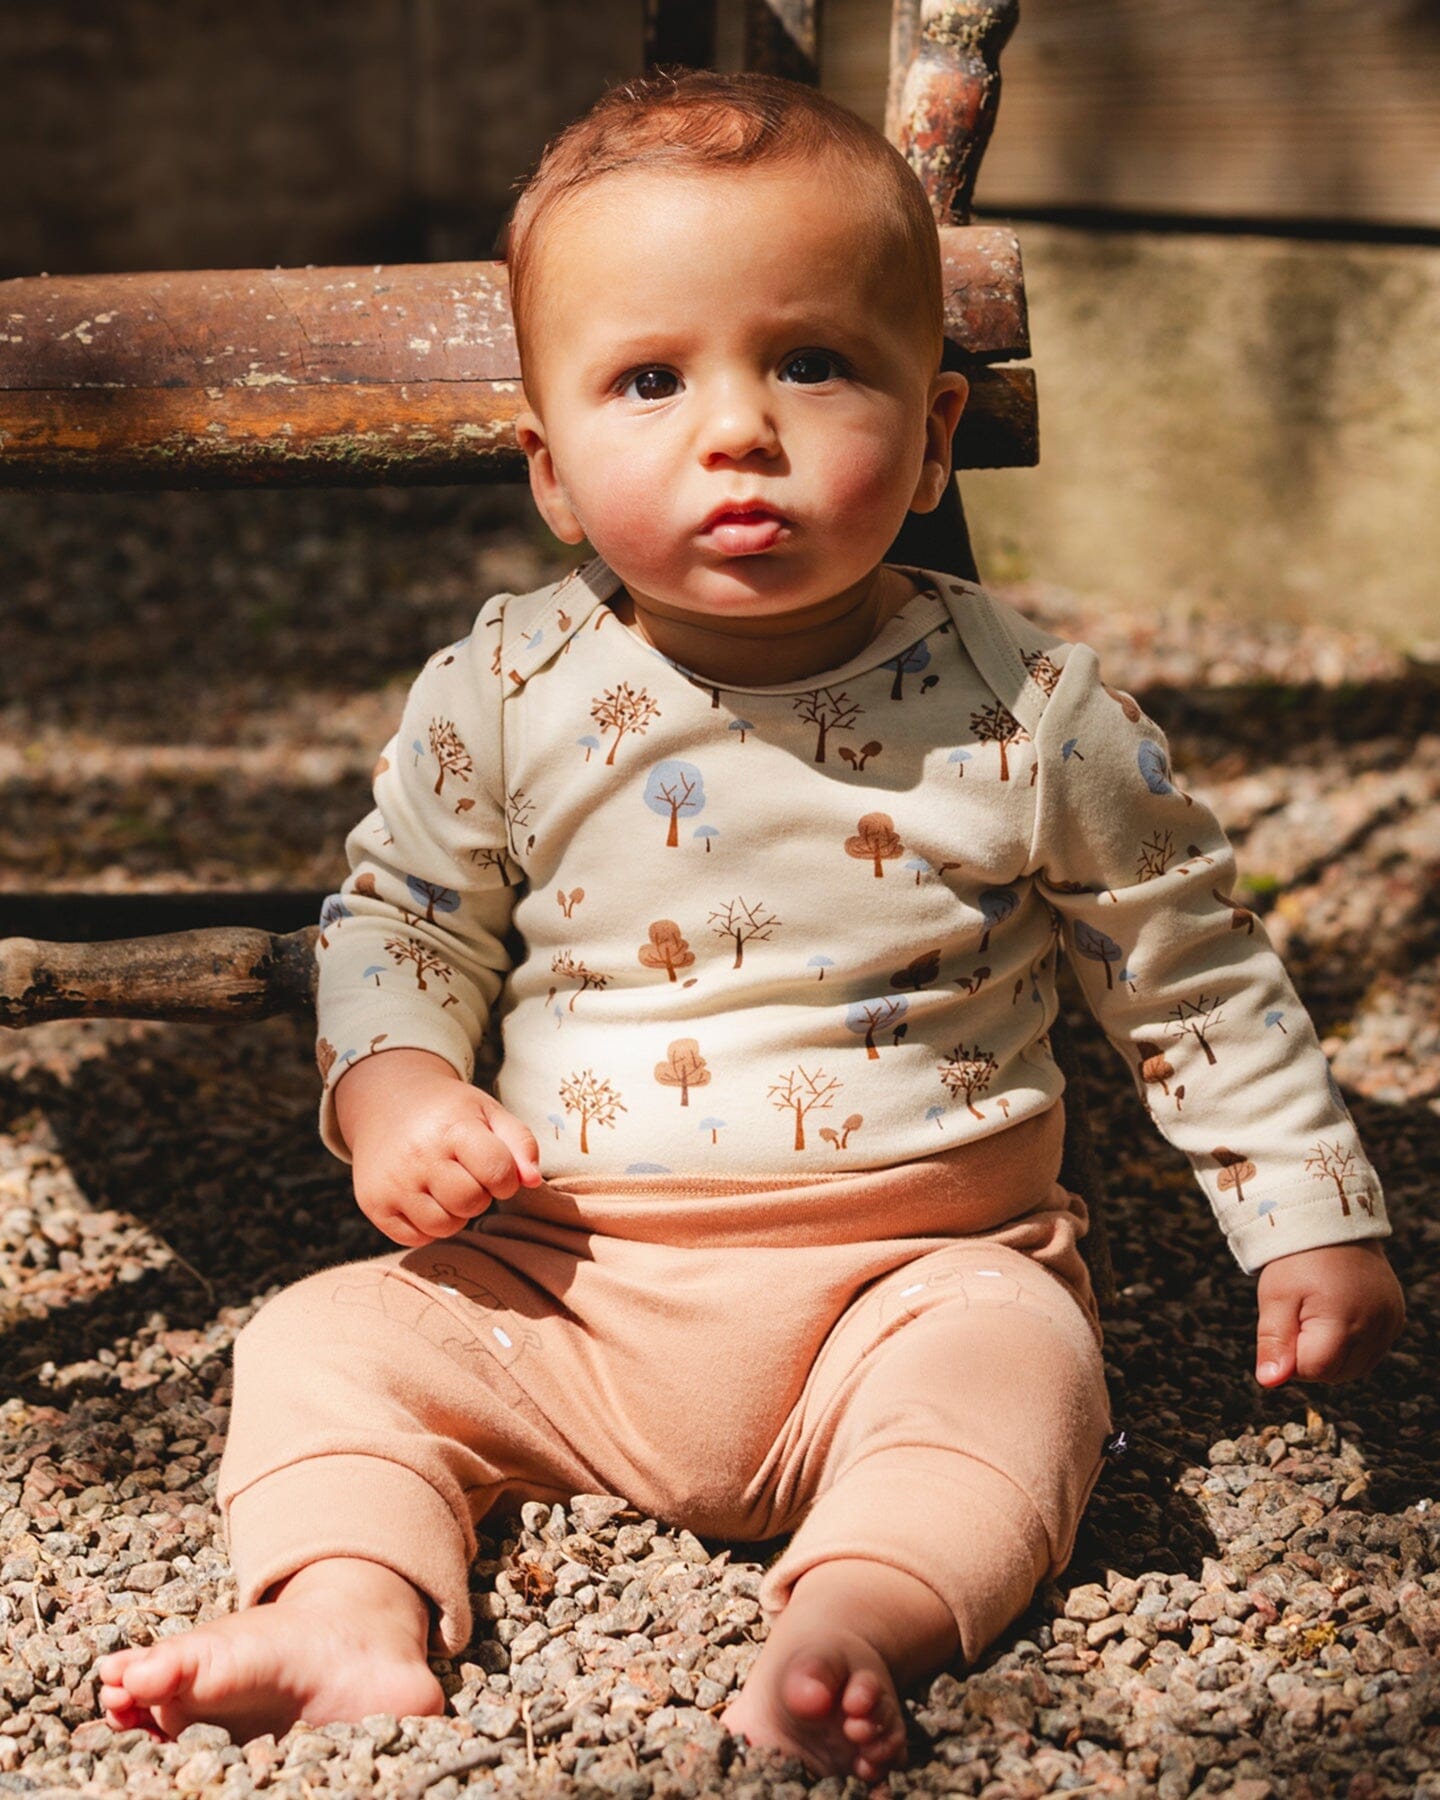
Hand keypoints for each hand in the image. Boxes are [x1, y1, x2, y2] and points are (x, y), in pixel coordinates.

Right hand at [332, 1048, 541, 1246]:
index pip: (497, 1172)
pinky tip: (425, 1198)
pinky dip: (428, 1225)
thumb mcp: (487, 1111)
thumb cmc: (447, 1111)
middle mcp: (418, 1156)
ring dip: (455, 1213)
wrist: (385, 1102)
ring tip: (447, 1186)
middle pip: (471, 1202)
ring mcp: (393, 1183)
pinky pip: (416, 1238)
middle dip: (480, 1194)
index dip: (505, 1177)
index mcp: (452, 1127)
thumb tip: (533, 1181)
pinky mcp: (374, 1204)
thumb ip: (520, 1142)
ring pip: (444, 1226)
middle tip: (467, 1175)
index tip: (496, 1168)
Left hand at [1255, 1240, 1404, 1386]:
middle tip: (1299, 1317)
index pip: (1314, 1370)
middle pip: (1336, 1374)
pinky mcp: (1395, 1319)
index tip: (1285, 1325)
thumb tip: (1269, 1382)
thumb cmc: (1298, 1259)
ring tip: (1318, 1315)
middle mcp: (1376, 1326)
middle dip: (1310, 1357)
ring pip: (1355, 1367)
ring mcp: (1390, 1323)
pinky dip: (1351, 1344)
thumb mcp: (1276, 1296)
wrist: (1332, 1223)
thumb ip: (1273, 1342)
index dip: (1291, 1357)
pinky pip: (1371, 1351)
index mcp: (1344, 1321)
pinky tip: (1337, 1317)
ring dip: (1332, 1354)